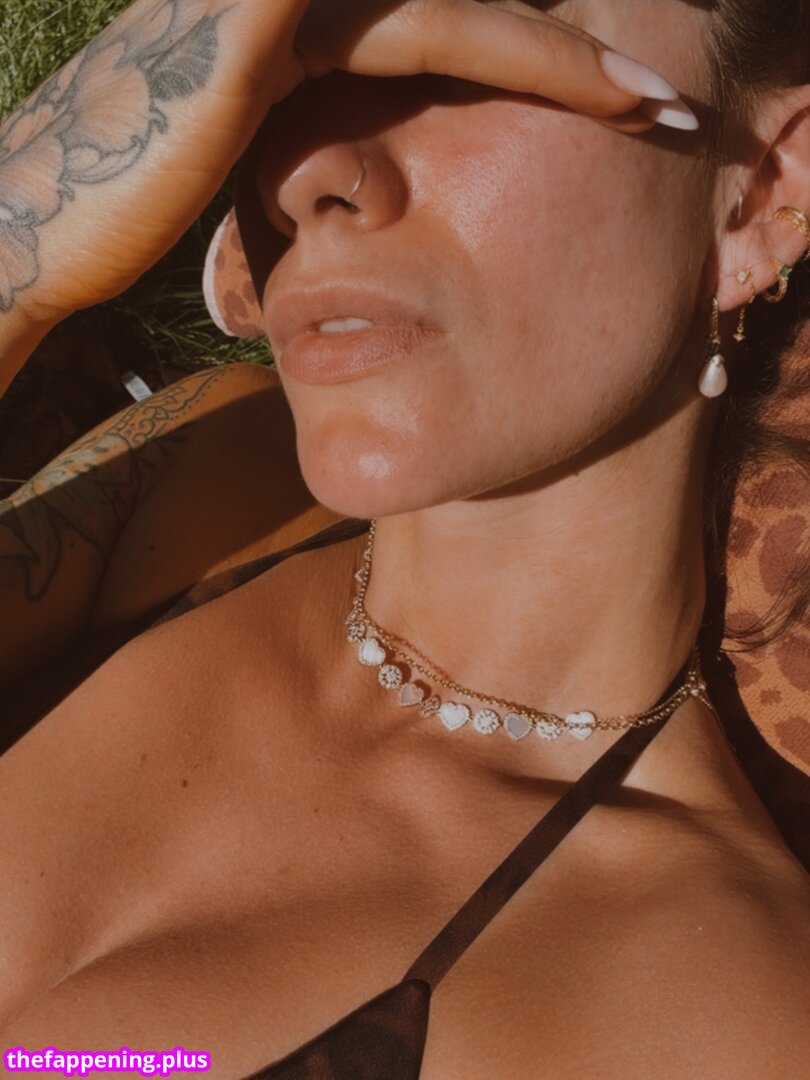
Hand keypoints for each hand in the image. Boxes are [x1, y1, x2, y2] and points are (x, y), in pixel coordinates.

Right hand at [0, 0, 689, 328]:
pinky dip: (514, 56)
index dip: (516, 56)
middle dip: (558, 46)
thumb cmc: (130, 203)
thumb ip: (305, 134)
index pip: (426, 22)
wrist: (41, 216)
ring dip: (562, 52)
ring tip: (647, 100)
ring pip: (453, 7)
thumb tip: (366, 173)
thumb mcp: (238, 156)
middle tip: (650, 95)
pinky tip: (590, 91)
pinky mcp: (269, 28)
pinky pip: (423, 31)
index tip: (593, 101)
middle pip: (453, 1)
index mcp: (284, 18)